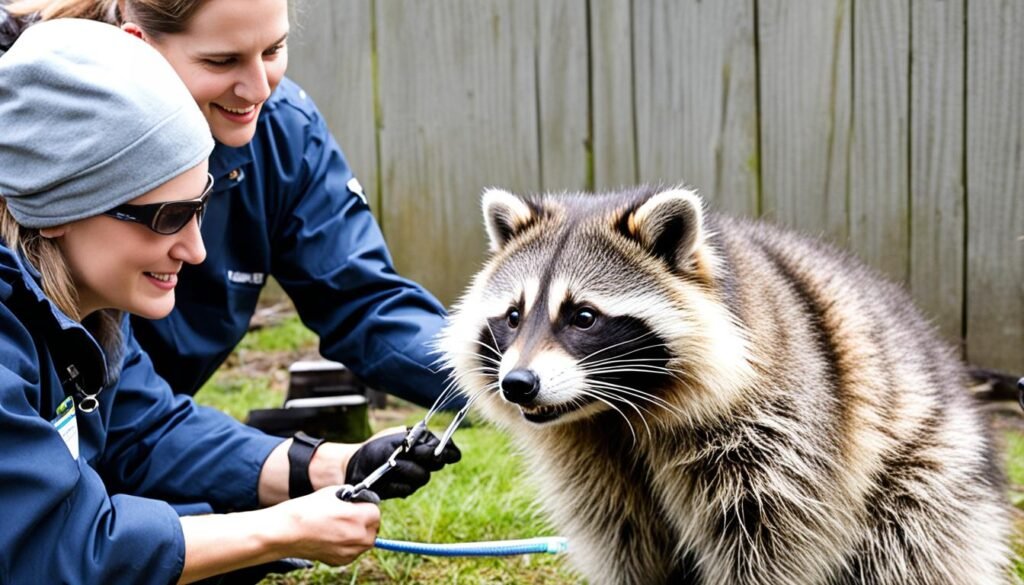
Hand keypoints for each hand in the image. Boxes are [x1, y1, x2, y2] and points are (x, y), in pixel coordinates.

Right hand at [274, 486, 379, 565]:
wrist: (286, 532)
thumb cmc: (306, 510)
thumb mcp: (331, 493)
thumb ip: (350, 495)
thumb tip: (358, 496)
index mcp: (357, 517)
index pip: (376, 511)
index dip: (366, 505)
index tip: (358, 504)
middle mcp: (358, 537)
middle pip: (374, 527)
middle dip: (366, 520)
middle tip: (351, 514)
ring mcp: (350, 552)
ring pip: (366, 541)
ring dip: (360, 533)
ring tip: (341, 525)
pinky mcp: (341, 561)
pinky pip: (354, 550)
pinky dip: (349, 544)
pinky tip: (334, 536)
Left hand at [345, 429, 460, 498]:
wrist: (355, 464)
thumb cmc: (376, 448)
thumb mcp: (396, 440)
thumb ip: (417, 443)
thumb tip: (437, 449)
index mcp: (424, 444)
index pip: (447, 447)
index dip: (449, 450)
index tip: (446, 452)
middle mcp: (423, 461)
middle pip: (438, 463)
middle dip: (425, 458)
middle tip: (411, 453)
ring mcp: (415, 476)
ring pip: (423, 477)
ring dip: (407, 469)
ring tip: (392, 464)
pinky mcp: (405, 490)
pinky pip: (407, 488)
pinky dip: (396, 482)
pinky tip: (386, 477)